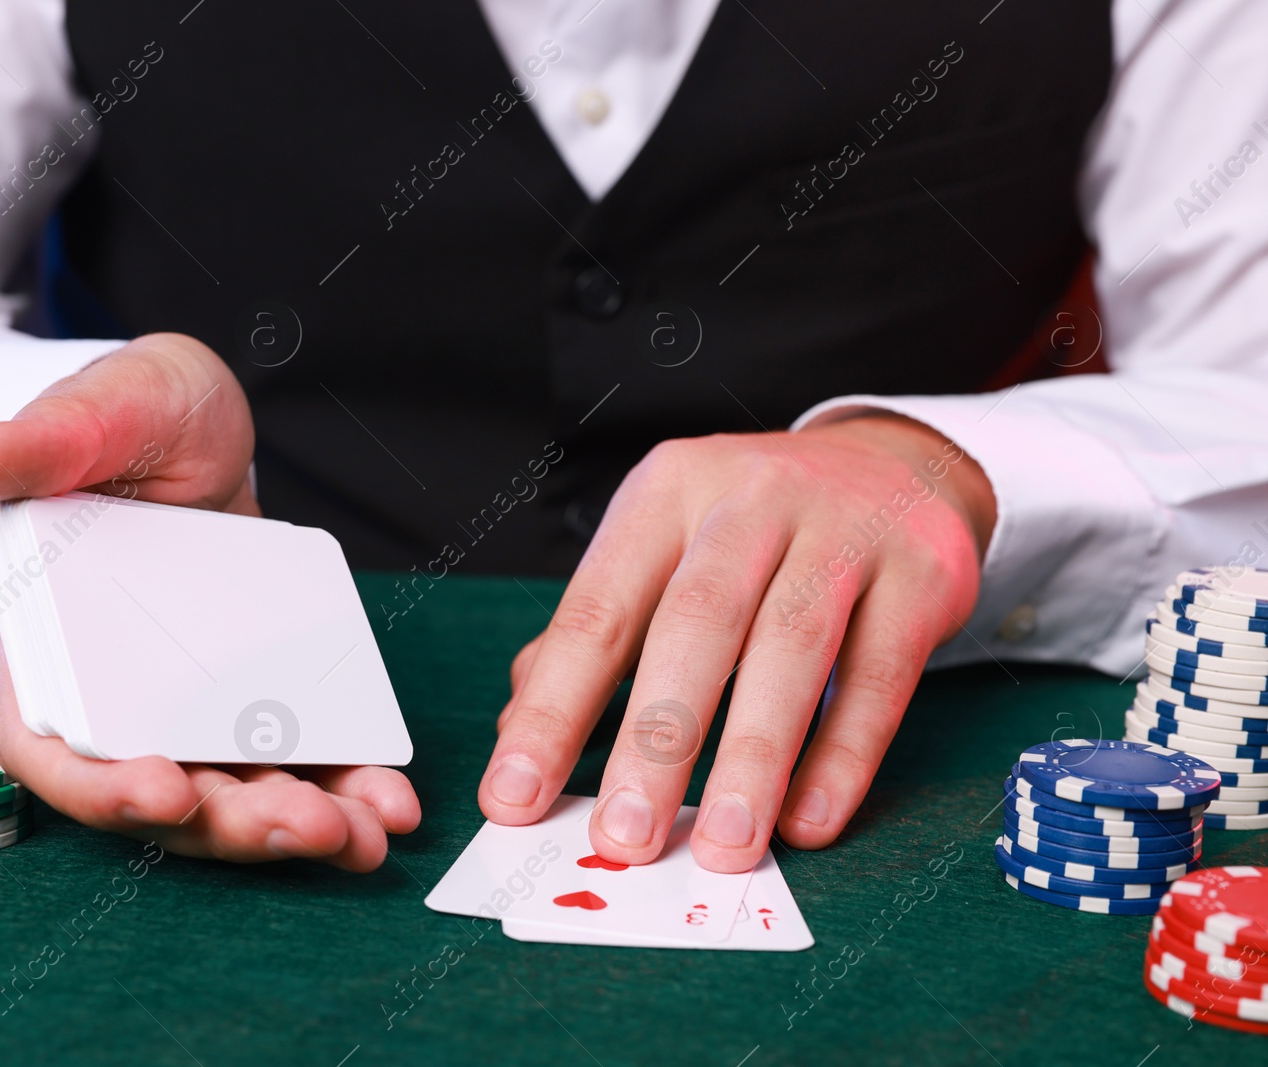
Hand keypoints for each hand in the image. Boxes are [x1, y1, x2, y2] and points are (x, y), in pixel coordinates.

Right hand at [0, 333, 420, 868]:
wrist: (201, 426)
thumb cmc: (131, 416)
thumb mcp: (100, 409)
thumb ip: (52, 437)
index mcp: (51, 650)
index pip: (54, 752)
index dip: (102, 789)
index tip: (168, 793)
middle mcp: (117, 700)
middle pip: (162, 798)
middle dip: (233, 824)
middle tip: (309, 824)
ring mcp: (191, 707)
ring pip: (234, 796)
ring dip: (297, 829)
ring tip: (368, 836)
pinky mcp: (257, 698)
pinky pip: (294, 758)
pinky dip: (340, 786)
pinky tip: (390, 802)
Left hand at [476, 414, 996, 872]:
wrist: (895, 466)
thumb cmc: (750, 535)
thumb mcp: (664, 556)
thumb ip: (595, 637)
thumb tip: (517, 724)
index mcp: (664, 496)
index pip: (597, 611)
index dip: (553, 709)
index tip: (513, 798)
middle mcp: (748, 500)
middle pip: (695, 625)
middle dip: (655, 741)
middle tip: (624, 837)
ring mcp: (842, 529)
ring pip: (791, 648)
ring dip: (753, 758)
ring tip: (723, 846)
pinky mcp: (920, 572)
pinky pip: (880, 674)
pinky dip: (844, 755)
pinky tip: (810, 820)